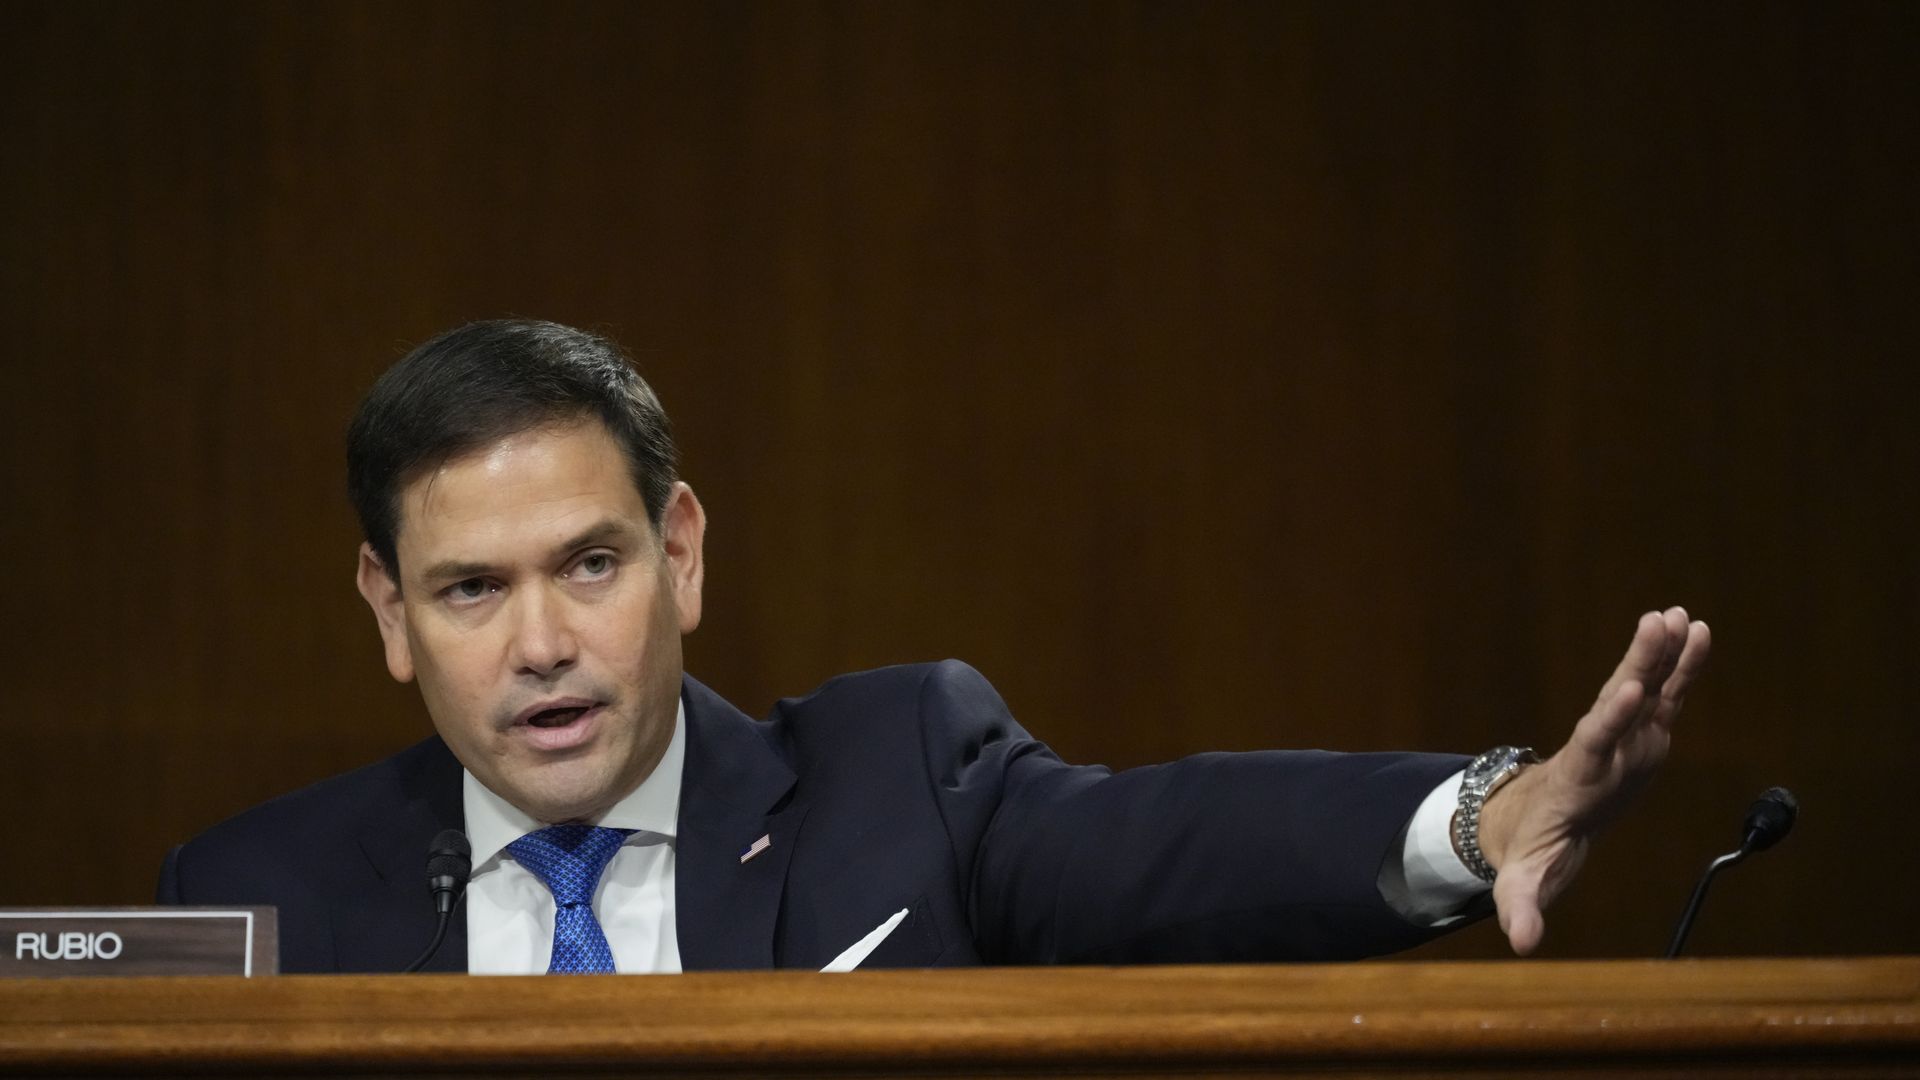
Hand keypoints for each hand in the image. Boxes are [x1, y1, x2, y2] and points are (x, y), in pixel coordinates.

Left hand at [1475, 607, 1710, 954]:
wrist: (1538, 820)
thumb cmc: (1533, 849)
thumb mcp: (1524, 879)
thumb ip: (1520, 905)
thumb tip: (1521, 942)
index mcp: (1578, 779)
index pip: (1594, 743)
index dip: (1610, 719)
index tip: (1624, 689)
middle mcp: (1602, 748)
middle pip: (1619, 701)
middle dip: (1639, 664)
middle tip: (1656, 623)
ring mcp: (1623, 737)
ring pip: (1644, 687)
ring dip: (1661, 653)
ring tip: (1678, 614)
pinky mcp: (1643, 734)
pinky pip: (1665, 694)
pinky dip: (1682, 666)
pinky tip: (1700, 630)